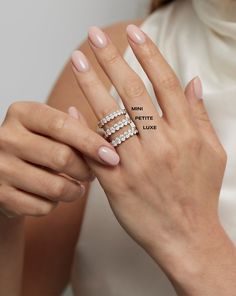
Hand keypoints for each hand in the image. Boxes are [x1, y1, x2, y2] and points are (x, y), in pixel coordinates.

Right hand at [0, 102, 119, 217]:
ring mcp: (0, 168)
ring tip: (76, 185)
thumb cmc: (37, 146)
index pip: (61, 125)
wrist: (4, 170)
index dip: (91, 142)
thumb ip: (75, 127)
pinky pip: (42, 207)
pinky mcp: (0, 195)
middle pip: (61, 157)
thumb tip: (105, 134)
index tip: (112, 156)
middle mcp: (6, 138)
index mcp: (22, 113)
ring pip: (55, 187)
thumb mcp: (50, 128)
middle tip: (91, 173)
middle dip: (85, 170)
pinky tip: (52, 195)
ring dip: (74, 191)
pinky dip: (55, 204)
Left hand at [71, 25, 227, 273]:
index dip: (148, 54)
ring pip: (109, 115)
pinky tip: (72, 107)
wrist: (186, 236)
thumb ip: (200, 116)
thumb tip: (193, 82)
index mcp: (185, 134)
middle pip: (132, 91)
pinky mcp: (116, 183)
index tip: (134, 33)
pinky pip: (95, 151)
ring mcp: (136, 163)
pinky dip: (82, 128)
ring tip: (79, 60)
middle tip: (95, 36)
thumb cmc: (198, 194)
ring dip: (92, 83)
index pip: (164, 83)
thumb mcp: (212, 153)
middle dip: (112, 59)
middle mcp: (160, 144)